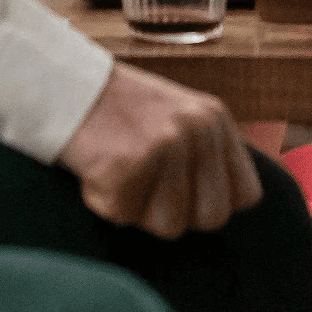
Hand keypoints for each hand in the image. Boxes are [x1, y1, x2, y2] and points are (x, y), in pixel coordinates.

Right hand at [57, 63, 262, 239]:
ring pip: (169, 225)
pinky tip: (98, 168)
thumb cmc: (120, 111)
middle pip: (212, 218)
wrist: (64, 85)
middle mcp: (197, 130)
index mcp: (215, 119)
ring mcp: (164, 146)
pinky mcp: (126, 164)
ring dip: (138, 209)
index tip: (181, 188)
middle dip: (176, 213)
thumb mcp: (180, 117)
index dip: (211, 202)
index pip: (246, 196)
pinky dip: (104, 200)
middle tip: (145, 182)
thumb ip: (207, 155)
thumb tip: (231, 205)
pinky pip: (123, 216)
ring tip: (121, 170)